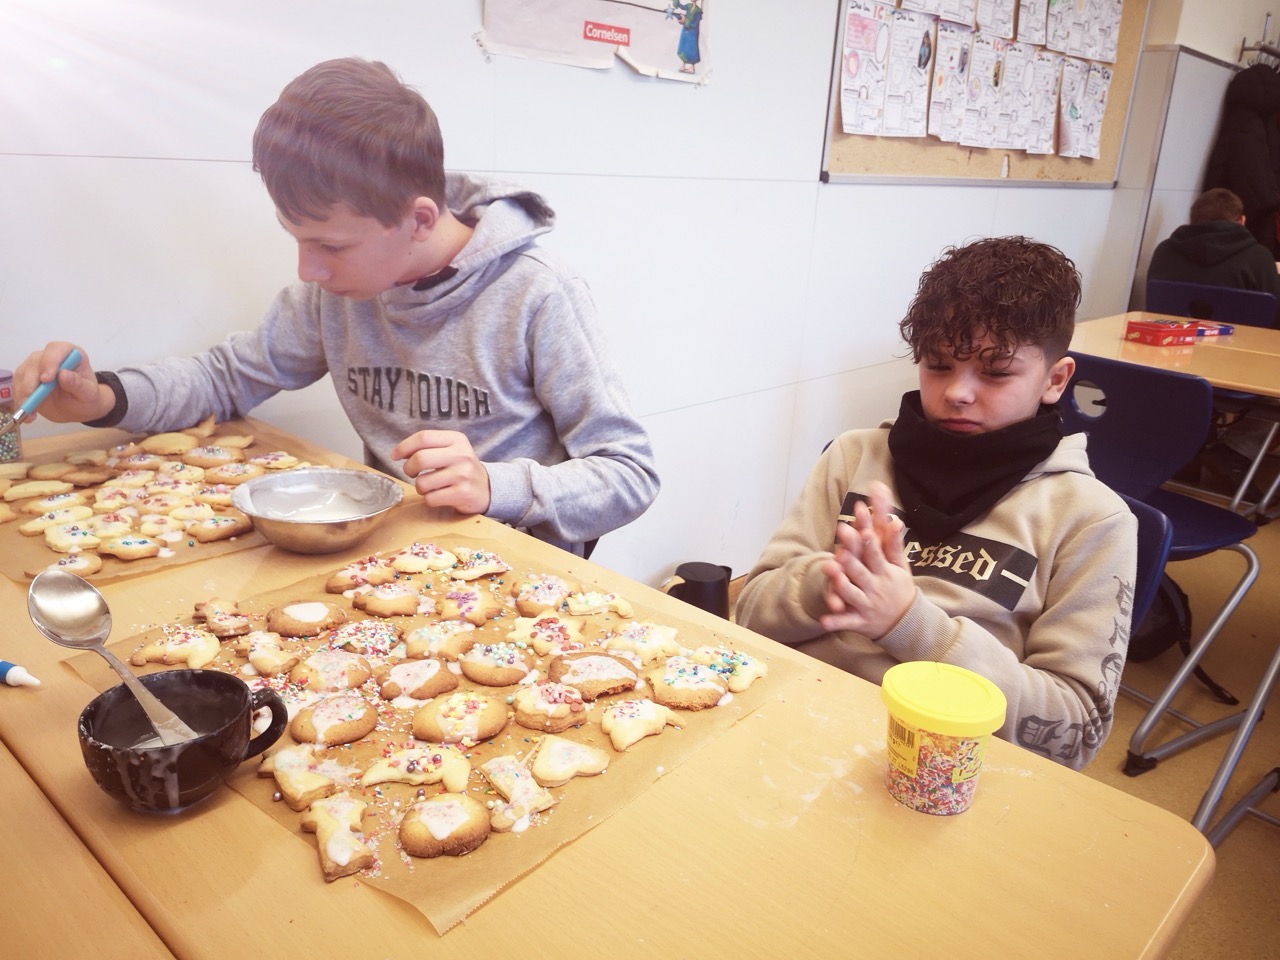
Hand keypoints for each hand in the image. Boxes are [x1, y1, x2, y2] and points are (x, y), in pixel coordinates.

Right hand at [13, 342, 112, 423]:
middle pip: (35, 362)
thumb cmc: (86, 397)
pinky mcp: (25, 378)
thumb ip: (78, 384)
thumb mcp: (89, 394)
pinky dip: (20, 400)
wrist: (77, 408)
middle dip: (31, 381)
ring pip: (22, 373)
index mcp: (70, 354)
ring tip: (29, 411)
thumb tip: (64, 374)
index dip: (50, 362)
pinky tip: (28, 413)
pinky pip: (17, 386)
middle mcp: (51, 356)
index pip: (57, 349)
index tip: (46, 379)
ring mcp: (36, 366)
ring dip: (23, 393)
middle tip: (32, 399)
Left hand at [390, 429, 491, 515]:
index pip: (424, 437)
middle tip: (411, 473)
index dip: (404, 446)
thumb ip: (428, 447)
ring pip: (423, 482)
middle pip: (420, 459)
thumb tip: (398, 453)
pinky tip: (439, 495)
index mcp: (457, 439)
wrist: (486, 488)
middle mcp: (462, 455)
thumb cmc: (460, 467)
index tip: (395, 455)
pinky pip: (431, 498)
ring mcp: (463, 475)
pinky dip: (430, 499)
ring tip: (430, 486)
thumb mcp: (451, 449)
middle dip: (408, 468)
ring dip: (420, 487)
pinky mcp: (463, 493)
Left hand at [818, 481, 914, 638]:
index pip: (876, 555)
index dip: (869, 544)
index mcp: (885, 572)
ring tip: (829, 574)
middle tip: (841, 550)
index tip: (863, 531)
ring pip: (852, 595)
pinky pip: (846, 622)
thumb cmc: (900, 588)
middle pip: (861, 573)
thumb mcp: (901, 567)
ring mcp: (866, 605)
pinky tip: (823, 621)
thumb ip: (894, 544)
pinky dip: (835, 622)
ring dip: (841, 586)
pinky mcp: (859, 621)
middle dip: (851, 562)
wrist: (906, 622)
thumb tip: (896, 521)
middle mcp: (875, 588)